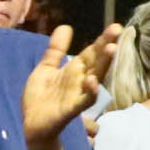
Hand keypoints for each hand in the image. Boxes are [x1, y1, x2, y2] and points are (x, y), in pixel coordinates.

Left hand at [20, 23, 120, 144]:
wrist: (31, 123)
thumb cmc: (41, 96)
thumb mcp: (46, 68)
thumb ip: (56, 50)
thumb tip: (66, 26)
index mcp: (74, 69)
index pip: (91, 52)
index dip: (102, 40)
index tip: (115, 27)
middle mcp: (80, 80)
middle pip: (97, 61)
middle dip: (107, 47)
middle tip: (118, 31)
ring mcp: (78, 94)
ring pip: (95, 78)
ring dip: (104, 65)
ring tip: (111, 49)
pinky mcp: (71, 109)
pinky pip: (84, 100)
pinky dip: (90, 92)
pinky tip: (92, 81)